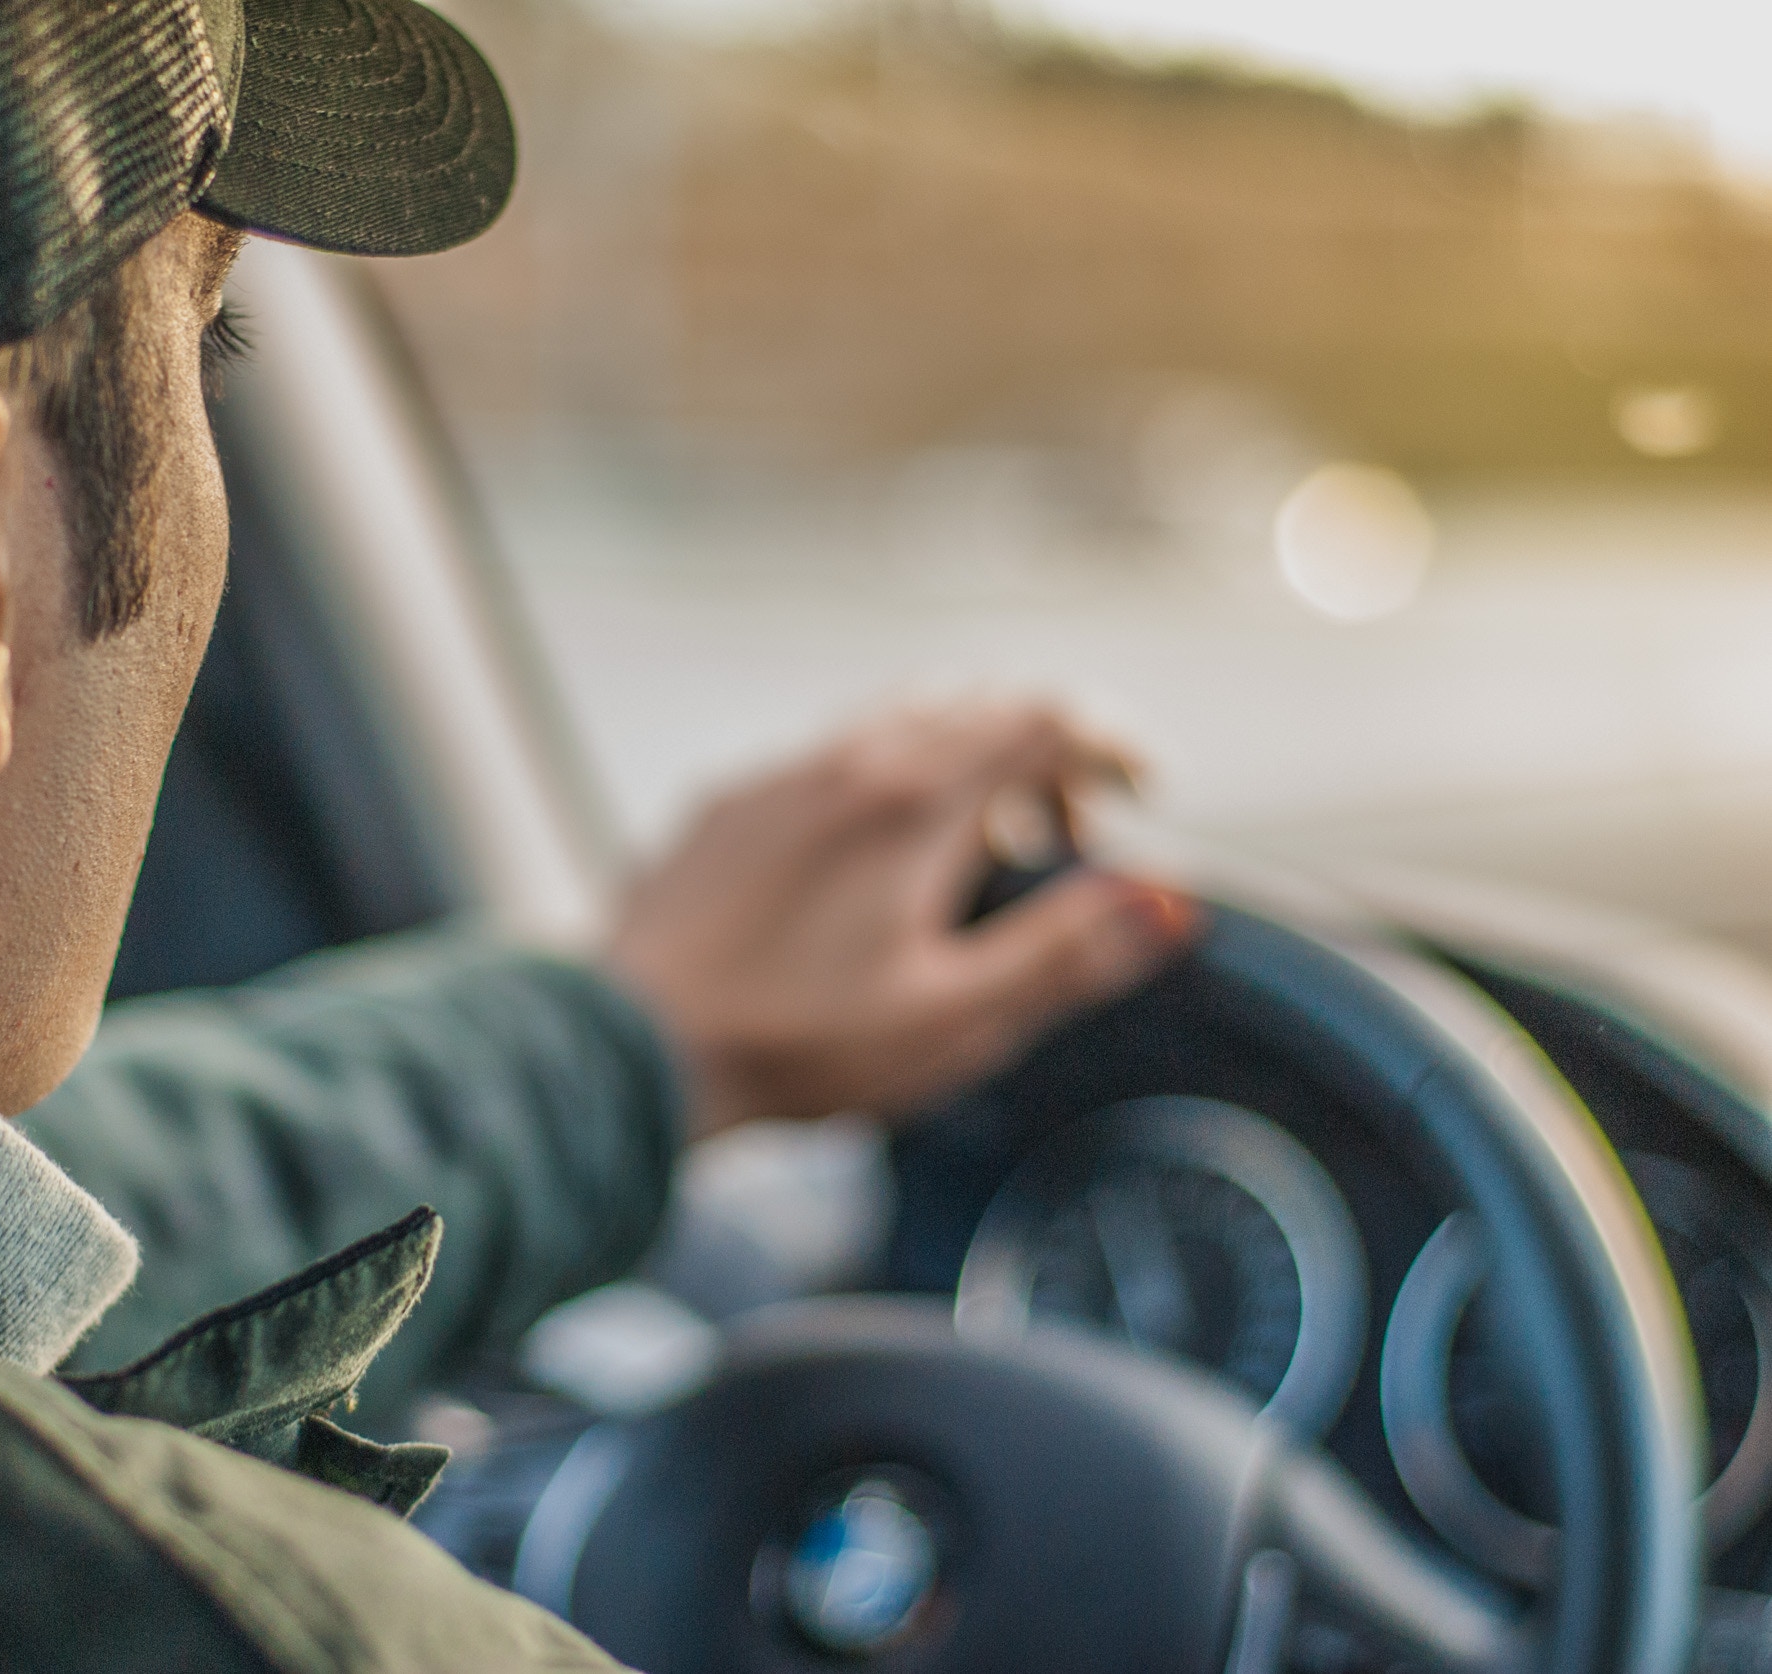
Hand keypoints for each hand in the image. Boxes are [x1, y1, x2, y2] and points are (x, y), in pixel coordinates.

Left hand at [604, 705, 1199, 1140]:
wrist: (632, 1048)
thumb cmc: (796, 1044)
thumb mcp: (958, 1017)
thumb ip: (1069, 951)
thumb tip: (1170, 900)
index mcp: (917, 800)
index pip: (1045, 715)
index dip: (1111, 741)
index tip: (1141, 791)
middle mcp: (847, 759)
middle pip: (975, 702)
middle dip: (1040, 753)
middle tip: (1058, 840)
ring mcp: (776, 776)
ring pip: (895, 718)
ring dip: (960, 761)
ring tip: (971, 855)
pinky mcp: (723, 806)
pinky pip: (825, 756)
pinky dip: (882, 780)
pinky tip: (867, 868)